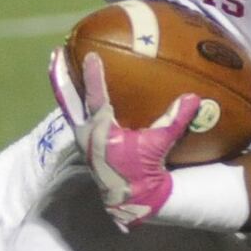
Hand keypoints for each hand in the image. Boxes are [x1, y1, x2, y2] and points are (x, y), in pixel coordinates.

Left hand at [48, 50, 197, 229]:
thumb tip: (194, 97)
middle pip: (68, 100)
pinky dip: (75, 101)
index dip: (93, 75)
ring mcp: (82, 138)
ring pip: (69, 107)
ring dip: (65, 87)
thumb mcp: (161, 144)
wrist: (130, 197)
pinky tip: (79, 93)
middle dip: (61, 76)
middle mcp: (85, 132)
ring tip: (61, 67)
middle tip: (55, 54)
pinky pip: (76, 115)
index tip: (90, 55)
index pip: (95, 97)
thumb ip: (176, 120)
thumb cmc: (142, 169)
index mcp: (102, 130)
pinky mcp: (85, 143)